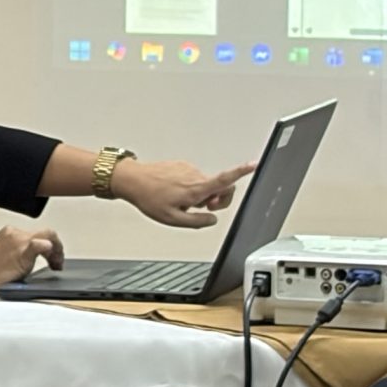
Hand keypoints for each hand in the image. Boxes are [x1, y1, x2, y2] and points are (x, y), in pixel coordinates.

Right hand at [0, 224, 64, 320]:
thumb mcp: (4, 254)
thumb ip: (19, 250)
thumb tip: (36, 254)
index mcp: (9, 232)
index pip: (37, 233)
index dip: (49, 246)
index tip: (50, 258)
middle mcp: (15, 233)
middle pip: (46, 233)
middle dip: (56, 249)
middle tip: (56, 264)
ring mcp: (19, 242)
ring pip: (48, 237)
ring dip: (57, 252)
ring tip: (56, 265)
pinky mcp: (22, 253)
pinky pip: (39, 245)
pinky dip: (48, 248)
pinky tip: (52, 256)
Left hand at [108, 158, 259, 228]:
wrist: (132, 180)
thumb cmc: (149, 198)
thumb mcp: (173, 219)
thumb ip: (197, 222)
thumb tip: (212, 220)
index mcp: (196, 188)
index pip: (224, 179)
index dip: (242, 172)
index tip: (254, 164)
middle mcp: (195, 175)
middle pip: (220, 186)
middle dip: (217, 199)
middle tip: (202, 209)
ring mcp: (188, 169)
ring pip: (205, 184)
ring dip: (200, 195)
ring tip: (179, 201)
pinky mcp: (181, 166)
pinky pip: (193, 178)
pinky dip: (190, 188)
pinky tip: (173, 193)